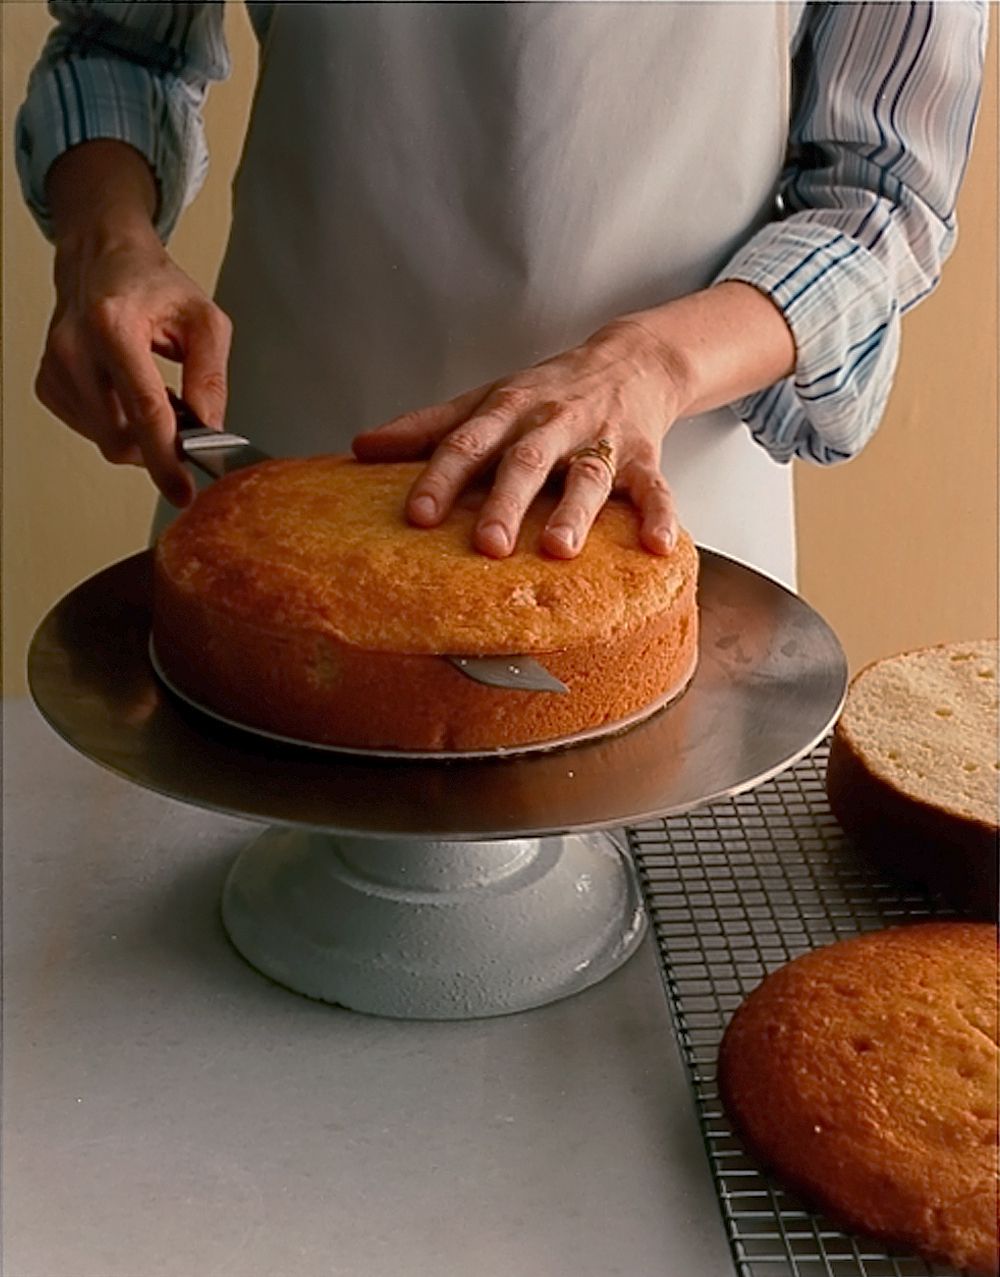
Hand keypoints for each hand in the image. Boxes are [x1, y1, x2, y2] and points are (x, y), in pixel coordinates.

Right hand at [38, 141, 230, 506]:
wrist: (101, 260)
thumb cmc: (153, 285)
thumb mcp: (205, 321)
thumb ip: (210, 379)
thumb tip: (210, 432)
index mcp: (114, 325)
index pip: (144, 410)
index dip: (166, 459)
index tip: (182, 492)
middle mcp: (74, 348)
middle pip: (120, 438)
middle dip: (158, 446)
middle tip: (183, 416)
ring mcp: (55, 368)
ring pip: (107, 440)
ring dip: (140, 432)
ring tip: (154, 390)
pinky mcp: (48, 384)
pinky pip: (91, 430)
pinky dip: (118, 423)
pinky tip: (126, 392)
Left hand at [353, 320, 682, 558]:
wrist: (632, 359)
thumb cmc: (547, 391)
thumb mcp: (485, 400)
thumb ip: (427, 427)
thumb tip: (361, 447)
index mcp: (506, 410)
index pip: (466, 443)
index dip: (441, 479)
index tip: (418, 516)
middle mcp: (551, 424)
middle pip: (525, 462)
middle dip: (506, 503)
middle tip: (488, 545)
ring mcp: (600, 440)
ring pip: (588, 475)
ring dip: (575, 512)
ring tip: (559, 549)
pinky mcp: (644, 456)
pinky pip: (655, 488)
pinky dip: (661, 516)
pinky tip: (659, 546)